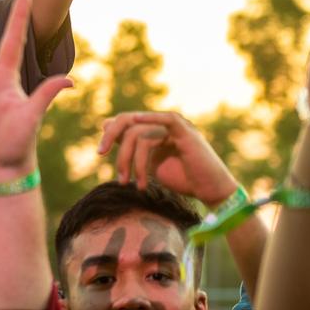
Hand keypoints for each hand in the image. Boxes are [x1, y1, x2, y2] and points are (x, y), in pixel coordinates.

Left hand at [98, 111, 237, 206]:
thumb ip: (131, 147)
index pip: (125, 122)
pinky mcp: (185, 132)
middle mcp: (163, 125)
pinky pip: (166, 119)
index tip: (100, 152)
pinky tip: (136, 126)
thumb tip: (105, 126)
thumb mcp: (150, 164)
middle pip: (128, 123)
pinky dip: (150, 119)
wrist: (210, 190)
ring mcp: (175, 127)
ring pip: (140, 133)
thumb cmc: (183, 179)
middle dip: (113, 140)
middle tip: (105, 160)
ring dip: (131, 160)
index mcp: (155, 130)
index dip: (110, 134)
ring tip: (130, 182)